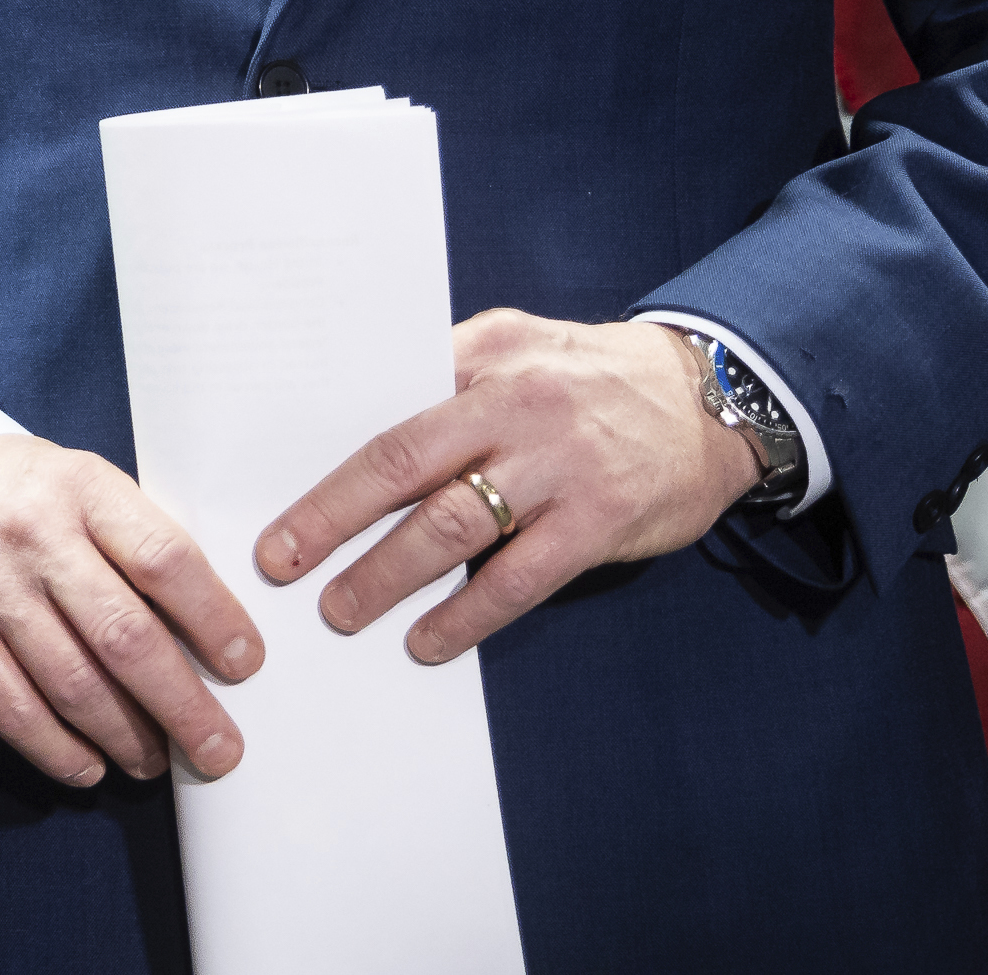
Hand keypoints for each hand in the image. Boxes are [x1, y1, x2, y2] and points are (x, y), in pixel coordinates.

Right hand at [0, 434, 264, 786]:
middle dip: (181, 705)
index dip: (213, 618)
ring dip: (124, 737)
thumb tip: (209, 632)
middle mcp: (33, 535)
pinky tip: (88, 766)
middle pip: (123, 636)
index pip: (163, 559)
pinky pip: (9, 706)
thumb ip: (137, 543)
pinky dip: (55, 749)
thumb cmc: (25, 492)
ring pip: (71, 683)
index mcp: (84, 489)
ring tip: (154, 761)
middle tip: (218, 748)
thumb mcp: (86, 485)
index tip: (244, 663)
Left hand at [255, 310, 755, 664]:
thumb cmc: (591, 378)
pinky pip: (520, 577)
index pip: (386, 402)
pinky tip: (429, 641)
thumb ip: (449, 376)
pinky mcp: (599, 519)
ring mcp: (559, 464)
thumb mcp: (519, 346)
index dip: (327, 453)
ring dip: (388, 574)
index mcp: (482, 352)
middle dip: (333, 517)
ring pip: (453, 525)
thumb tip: (358, 428)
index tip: (275, 494)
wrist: (712, 398)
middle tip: (282, 561)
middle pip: (403, 462)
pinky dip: (467, 614)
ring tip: (342, 610)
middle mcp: (515, 402)